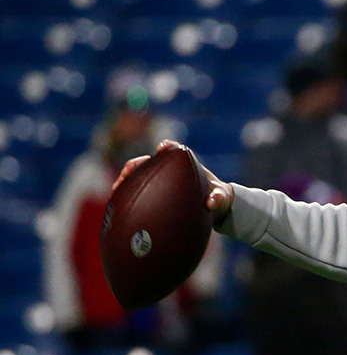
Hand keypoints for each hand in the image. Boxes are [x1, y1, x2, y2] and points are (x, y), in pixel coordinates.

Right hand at [112, 140, 234, 223]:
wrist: (213, 206)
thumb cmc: (217, 198)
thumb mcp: (221, 199)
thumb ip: (219, 198)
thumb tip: (211, 202)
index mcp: (186, 165)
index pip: (175, 151)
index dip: (168, 147)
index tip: (161, 148)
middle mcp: (170, 170)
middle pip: (149, 161)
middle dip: (136, 165)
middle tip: (127, 172)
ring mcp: (161, 180)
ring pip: (139, 175)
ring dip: (126, 179)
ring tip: (116, 189)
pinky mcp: (154, 191)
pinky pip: (138, 190)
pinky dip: (127, 193)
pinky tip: (117, 203)